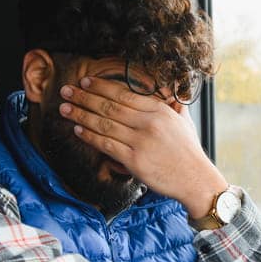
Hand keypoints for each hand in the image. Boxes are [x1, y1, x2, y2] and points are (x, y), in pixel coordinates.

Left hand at [58, 76, 227, 215]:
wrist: (196, 180)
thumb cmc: (189, 153)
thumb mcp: (184, 122)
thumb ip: (172, 106)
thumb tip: (169, 93)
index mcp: (159, 110)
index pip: (124, 94)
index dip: (101, 86)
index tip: (86, 81)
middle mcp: (149, 123)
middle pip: (109, 106)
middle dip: (84, 96)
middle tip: (66, 90)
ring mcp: (141, 142)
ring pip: (104, 124)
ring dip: (81, 115)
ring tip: (65, 108)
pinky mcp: (134, 161)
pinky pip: (106, 144)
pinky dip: (90, 136)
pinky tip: (77, 130)